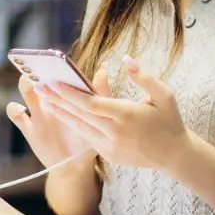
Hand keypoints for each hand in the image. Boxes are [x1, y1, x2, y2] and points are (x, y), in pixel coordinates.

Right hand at [5, 69, 105, 168]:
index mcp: (66, 97)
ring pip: (25, 91)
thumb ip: (100, 94)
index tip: (55, 61)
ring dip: (26, 85)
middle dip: (37, 71)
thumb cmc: (88, 141)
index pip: (58, 75)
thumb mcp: (97, 118)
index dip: (55, 66)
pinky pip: (15, 113)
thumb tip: (104, 69)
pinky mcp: (29, 128)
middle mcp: (50, 101)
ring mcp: (38, 114)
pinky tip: (22, 110)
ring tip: (32, 85)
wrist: (76, 167)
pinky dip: (15, 108)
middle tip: (41, 68)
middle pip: (40, 78)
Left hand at [38, 55, 193, 172]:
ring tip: (45, 100)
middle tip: (40, 87)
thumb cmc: (169, 120)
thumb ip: (144, 77)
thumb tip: (125, 59)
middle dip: (58, 100)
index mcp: (126, 115)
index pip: (91, 103)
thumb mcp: (164, 95)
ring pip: (80, 127)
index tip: (54, 82)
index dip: (70, 93)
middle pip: (80, 114)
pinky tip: (64, 114)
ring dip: (62, 113)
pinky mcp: (109, 155)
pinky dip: (75, 125)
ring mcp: (111, 147)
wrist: (175, 156)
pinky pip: (88, 137)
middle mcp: (115, 132)